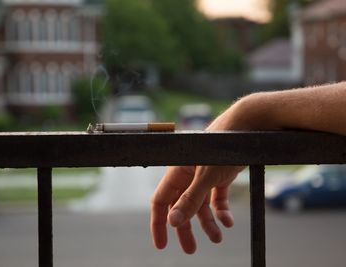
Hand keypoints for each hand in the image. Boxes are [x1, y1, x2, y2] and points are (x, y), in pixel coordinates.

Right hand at [150, 96, 251, 253]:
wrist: (249, 125)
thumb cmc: (223, 146)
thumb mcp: (206, 176)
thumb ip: (190, 199)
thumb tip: (173, 221)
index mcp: (177, 172)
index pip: (161, 201)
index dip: (158, 224)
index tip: (161, 245)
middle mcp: (188, 175)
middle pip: (181, 207)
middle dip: (185, 229)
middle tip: (190, 249)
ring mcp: (204, 175)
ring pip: (200, 205)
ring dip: (208, 223)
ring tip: (217, 238)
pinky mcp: (220, 175)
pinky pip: (217, 198)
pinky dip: (222, 211)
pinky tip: (229, 222)